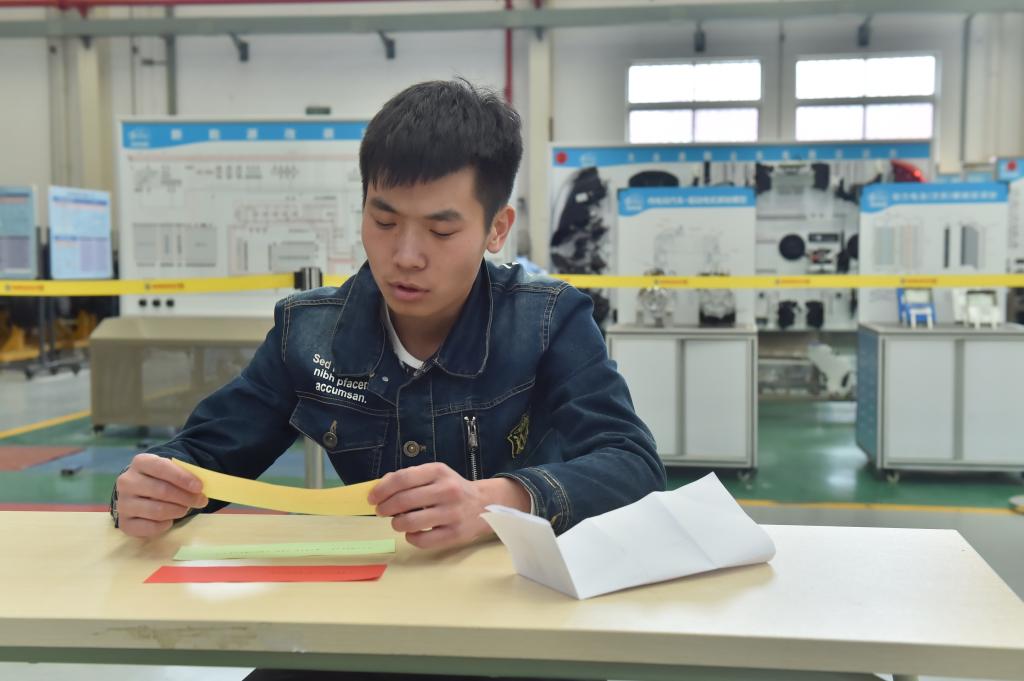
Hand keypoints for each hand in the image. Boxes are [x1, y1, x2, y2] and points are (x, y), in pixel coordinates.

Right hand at [115, 453, 207, 537]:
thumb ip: (185, 475)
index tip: (199, 487)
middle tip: (201, 501)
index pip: (161, 467)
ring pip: (157, 510)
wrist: (140, 491)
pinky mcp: (124, 523)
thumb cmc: (161, 478)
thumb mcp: (171, 470)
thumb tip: (200, 489)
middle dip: (186, 497)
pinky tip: (169, 520)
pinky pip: (150, 527)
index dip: (182, 477)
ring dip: (178, 511)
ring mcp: (123, 503)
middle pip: (162, 491)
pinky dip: (165, 525)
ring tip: (185, 509)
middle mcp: (127, 481)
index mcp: (140, 462)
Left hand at [367, 462, 529, 549]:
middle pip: (403, 501)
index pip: (402, 479)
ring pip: (410, 522)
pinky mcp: (454, 534)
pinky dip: (411, 537)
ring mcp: (452, 513)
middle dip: (385, 508)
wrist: (485, 504)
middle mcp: (447, 490)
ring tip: (398, 521)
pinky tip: (412, 532)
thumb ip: (409, 478)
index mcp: (439, 471)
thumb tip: (380, 488)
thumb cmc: (452, 488)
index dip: (382, 489)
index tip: (372, 498)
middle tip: (381, 511)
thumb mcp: (435, 474)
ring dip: (396, 523)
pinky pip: (422, 540)